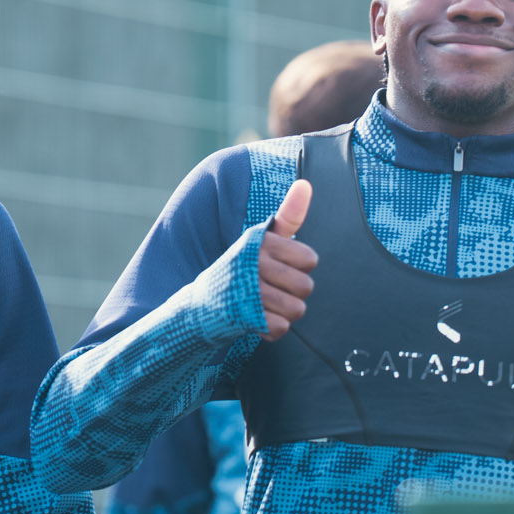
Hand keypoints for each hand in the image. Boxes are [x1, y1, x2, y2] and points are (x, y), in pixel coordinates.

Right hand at [259, 179, 316, 339]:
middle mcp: (254, 263)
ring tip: (265, 303)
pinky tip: (257, 318)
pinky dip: (272, 328)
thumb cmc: (243, 266)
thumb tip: (306, 185)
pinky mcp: (244, 317)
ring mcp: (248, 291)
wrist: (203, 302)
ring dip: (285, 312)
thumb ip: (289, 214)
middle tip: (272, 288)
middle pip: (306, 286)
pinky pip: (281, 328)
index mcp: (262, 242)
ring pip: (296, 309)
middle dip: (294, 292)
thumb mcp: (264, 238)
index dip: (299, 266)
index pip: (310, 259)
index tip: (280, 265)